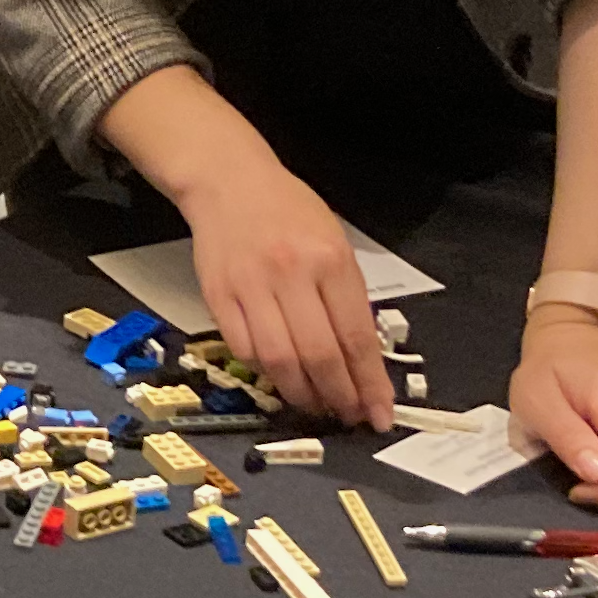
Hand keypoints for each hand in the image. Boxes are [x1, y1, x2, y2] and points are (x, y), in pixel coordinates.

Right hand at [182, 159, 394, 429]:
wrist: (229, 183)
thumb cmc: (289, 211)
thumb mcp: (334, 242)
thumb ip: (348, 296)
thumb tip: (362, 358)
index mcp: (330, 259)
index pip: (355, 336)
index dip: (369, 383)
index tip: (379, 413)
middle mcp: (291, 273)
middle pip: (319, 356)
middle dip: (339, 396)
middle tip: (349, 415)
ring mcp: (251, 287)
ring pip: (280, 361)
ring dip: (302, 394)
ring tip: (317, 405)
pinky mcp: (218, 297)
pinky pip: (245, 350)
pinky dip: (265, 373)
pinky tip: (280, 377)